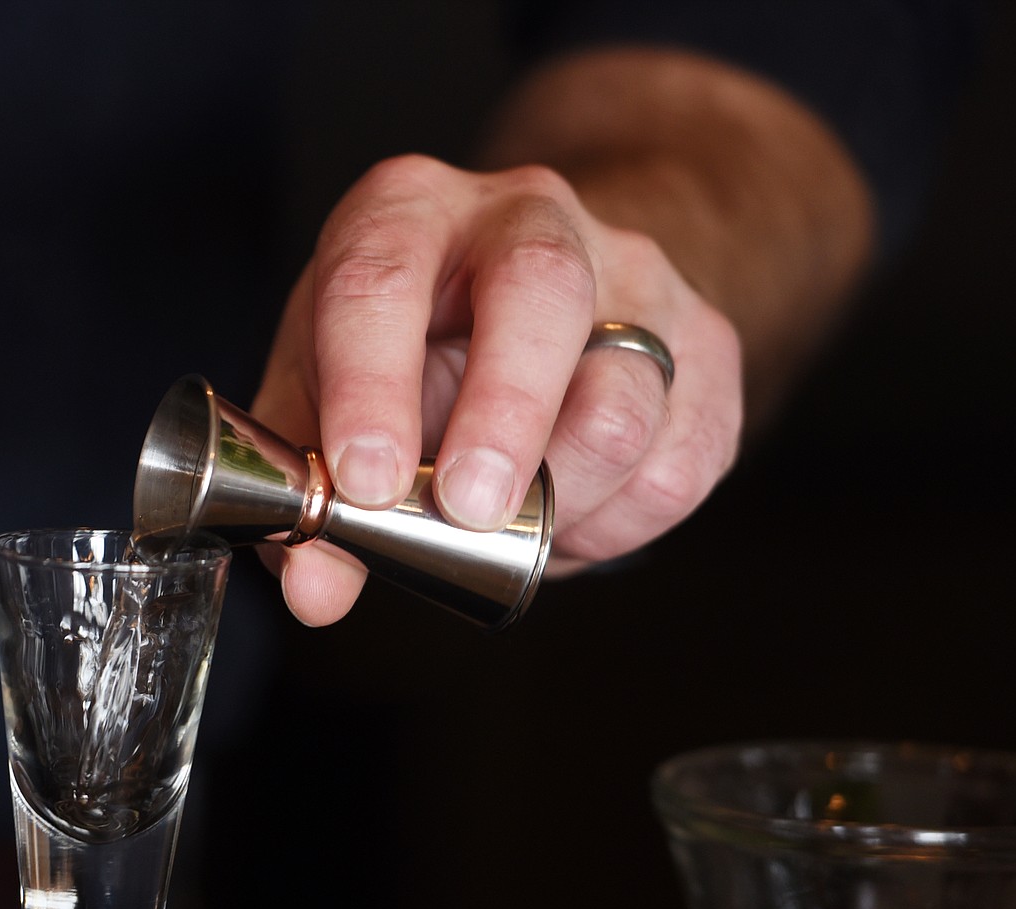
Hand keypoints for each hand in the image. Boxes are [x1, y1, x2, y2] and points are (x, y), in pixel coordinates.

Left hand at [252, 154, 742, 625]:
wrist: (547, 306)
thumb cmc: (417, 350)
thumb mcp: (329, 396)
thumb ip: (311, 489)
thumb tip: (315, 590)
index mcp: (409, 212)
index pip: (383, 277)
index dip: (370, 385)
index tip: (365, 483)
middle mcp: (530, 218)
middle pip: (542, 290)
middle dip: (503, 418)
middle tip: (469, 510)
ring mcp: (634, 275)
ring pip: (625, 399)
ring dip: (564, 497)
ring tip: (519, 522)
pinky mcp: (704, 345)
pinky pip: (680, 463)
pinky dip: (618, 522)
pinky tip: (573, 513)